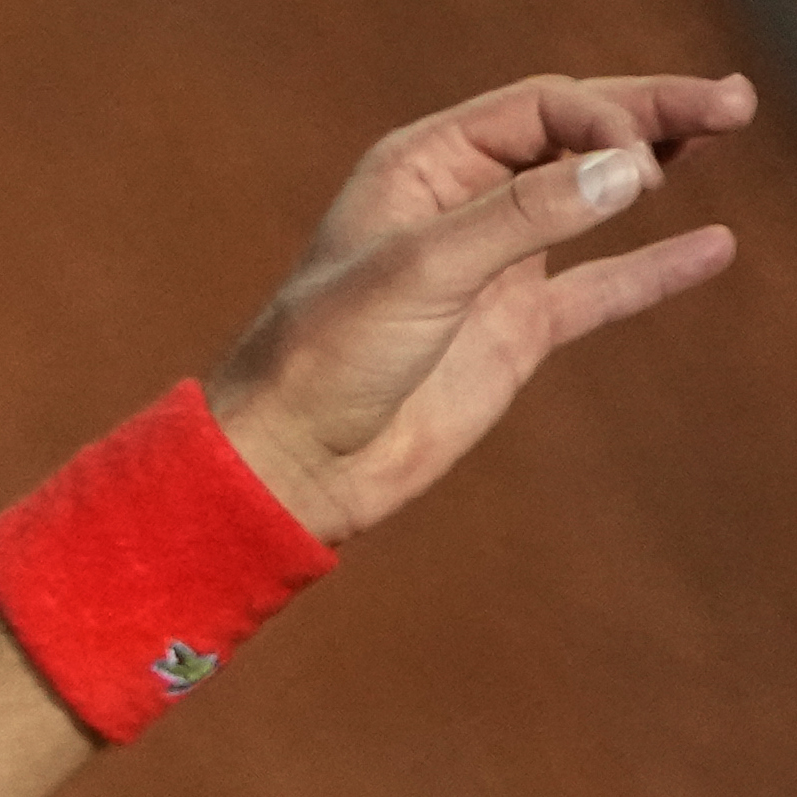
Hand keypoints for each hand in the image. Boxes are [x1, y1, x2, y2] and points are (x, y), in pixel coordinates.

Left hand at [206, 72, 756, 542]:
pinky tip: (710, 247)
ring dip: (656, 163)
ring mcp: (493, 268)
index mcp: (422, 168)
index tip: (641, 158)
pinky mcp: (514, 331)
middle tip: (732, 102)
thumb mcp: (420, 270)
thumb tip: (628, 168)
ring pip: (592, 198)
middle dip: (651, 114)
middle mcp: (461, 206)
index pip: (539, 110)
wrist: (294, 465)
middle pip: (575, 137)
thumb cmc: (324, 358)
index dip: (602, 117)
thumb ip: (524, 216)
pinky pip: (600, 287)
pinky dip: (654, 268)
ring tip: (727, 126)